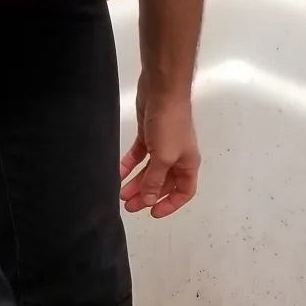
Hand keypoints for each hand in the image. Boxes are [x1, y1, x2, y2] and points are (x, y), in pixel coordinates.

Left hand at [120, 77, 200, 217]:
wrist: (163, 91)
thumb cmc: (170, 125)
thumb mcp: (164, 157)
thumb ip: (155, 180)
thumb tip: (148, 200)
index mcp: (188, 164)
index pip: (184, 191)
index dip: (170, 204)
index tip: (152, 213)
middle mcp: (177, 157)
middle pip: (163, 183)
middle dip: (147, 196)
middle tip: (129, 206)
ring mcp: (162, 146)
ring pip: (149, 171)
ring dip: (136, 183)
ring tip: (120, 193)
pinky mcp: (148, 135)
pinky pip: (139, 156)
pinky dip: (129, 165)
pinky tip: (118, 173)